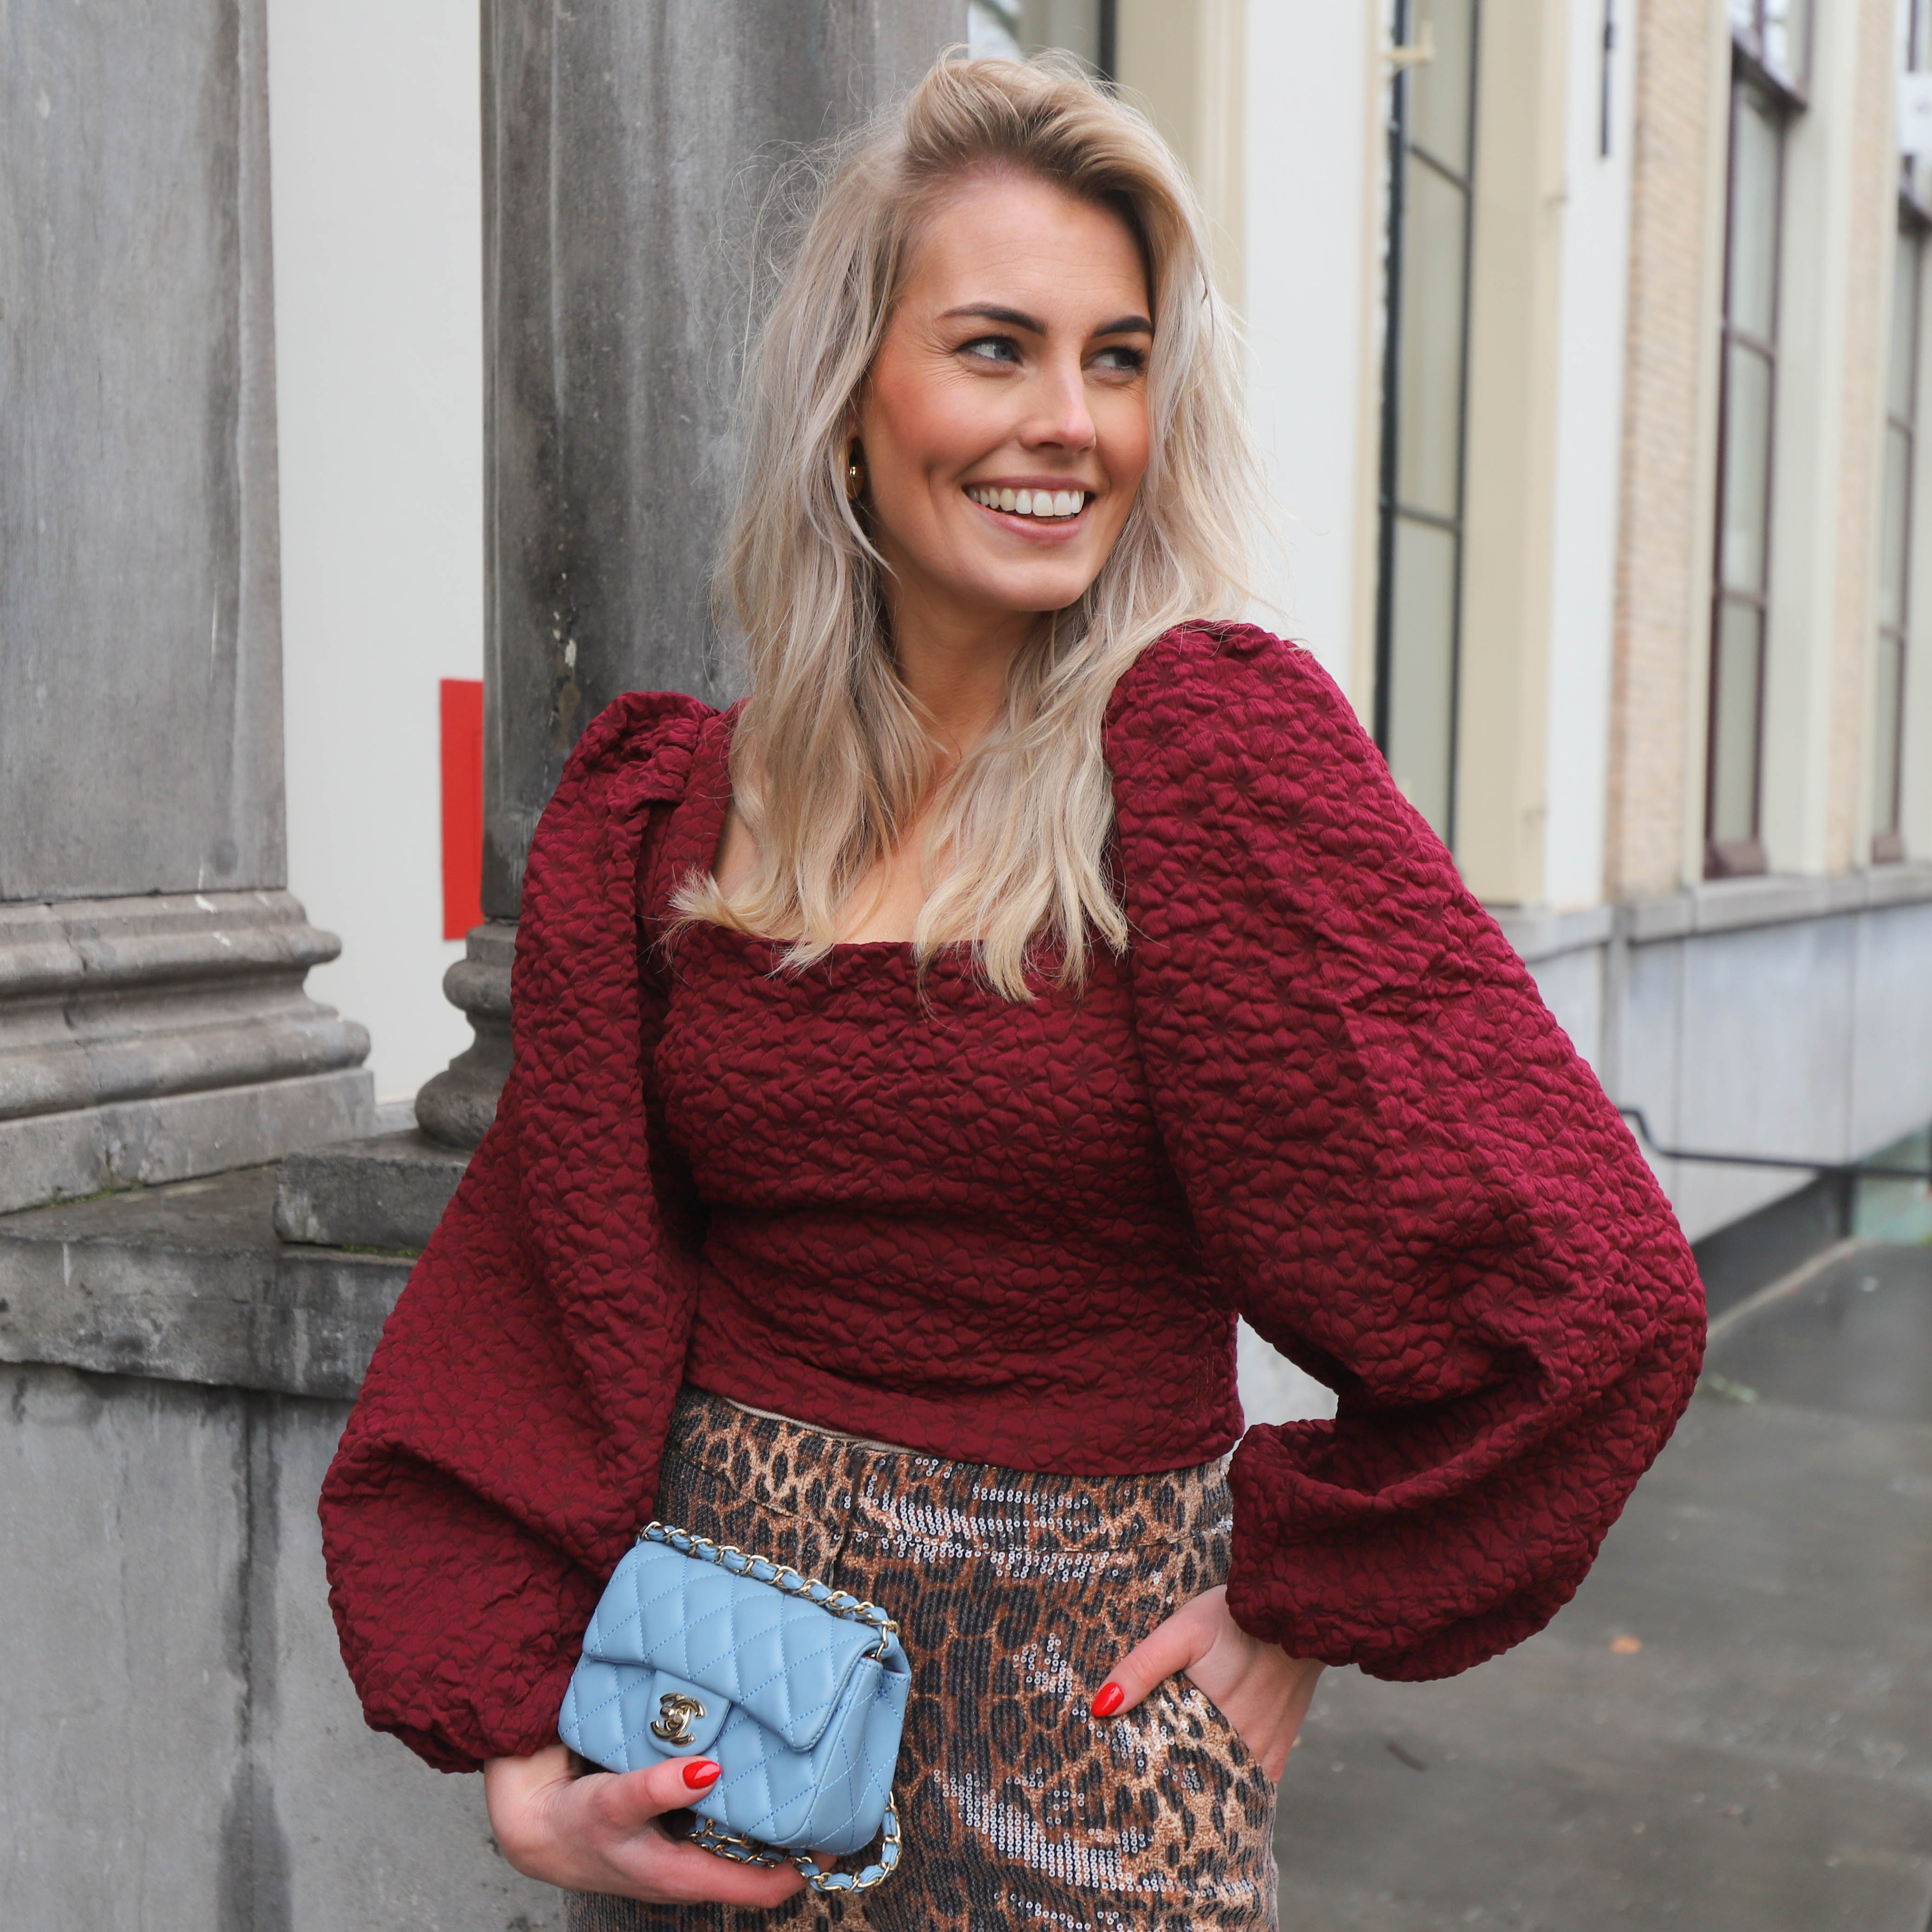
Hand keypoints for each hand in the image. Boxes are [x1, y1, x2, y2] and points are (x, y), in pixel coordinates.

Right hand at [483, 1744, 807, 1904]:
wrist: (533, 1823)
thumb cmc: (573, 1821)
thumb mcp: (613, 1804)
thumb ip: (656, 1788)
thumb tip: (708, 1770)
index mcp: (684, 1878)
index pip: (760, 1889)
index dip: (801, 1868)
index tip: (834, 1837)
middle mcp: (690, 1871)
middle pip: (758, 1867)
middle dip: (794, 1839)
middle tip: (829, 1794)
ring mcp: (682, 1853)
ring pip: (740, 1843)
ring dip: (769, 1818)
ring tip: (804, 1776)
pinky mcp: (672, 1830)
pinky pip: (718, 1821)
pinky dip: (740, 1801)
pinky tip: (751, 1767)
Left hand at [1091, 1586, 1323, 1781]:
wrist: (1296, 1607)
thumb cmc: (1234, 1617)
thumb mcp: (1183, 1630)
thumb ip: (1143, 1667)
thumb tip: (1101, 1707)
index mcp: (1213, 1727)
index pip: (1172, 1774)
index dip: (1147, 1778)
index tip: (1123, 1777)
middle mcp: (1244, 1748)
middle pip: (1199, 1782)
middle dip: (1172, 1784)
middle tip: (1141, 1779)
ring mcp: (1266, 1750)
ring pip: (1227, 1783)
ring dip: (1202, 1781)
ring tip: (1172, 1777)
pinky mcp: (1283, 1744)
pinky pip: (1256, 1778)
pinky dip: (1233, 1779)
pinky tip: (1212, 1770)